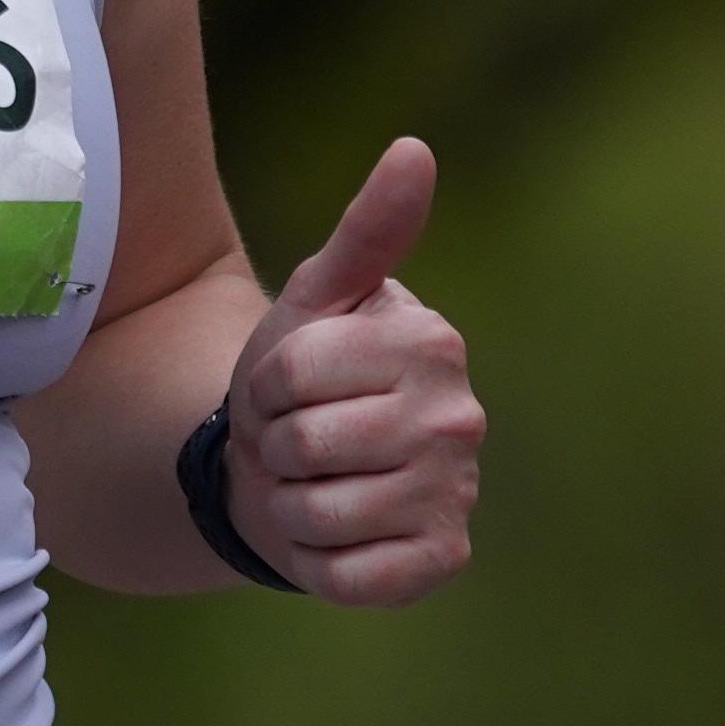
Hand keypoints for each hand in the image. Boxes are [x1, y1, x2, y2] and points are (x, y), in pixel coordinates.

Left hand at [218, 137, 483, 603]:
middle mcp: (461, 418)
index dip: (263, 386)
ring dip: (291, 504)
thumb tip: (414, 149)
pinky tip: (335, 533)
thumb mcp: (316, 298)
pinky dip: (318, 561)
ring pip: (318, 513)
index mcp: (431, 342)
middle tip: (295, 440)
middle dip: (276, 447)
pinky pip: (349, 576)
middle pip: (304, 444)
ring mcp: (456, 494)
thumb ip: (367, 230)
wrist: (290, 470)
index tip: (282, 388)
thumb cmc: (302, 378)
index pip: (293, 374)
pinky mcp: (442, 561)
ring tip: (311, 483)